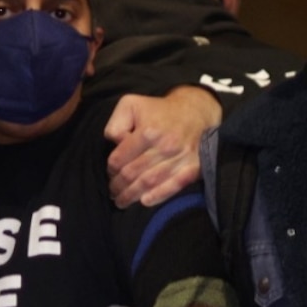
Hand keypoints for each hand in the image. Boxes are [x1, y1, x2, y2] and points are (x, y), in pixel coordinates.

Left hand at [104, 87, 223, 207]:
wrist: (196, 112)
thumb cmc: (160, 110)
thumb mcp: (131, 104)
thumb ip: (116, 123)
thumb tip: (115, 144)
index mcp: (148, 131)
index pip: (120, 159)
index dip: (111, 170)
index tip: (110, 173)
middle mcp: (164, 146)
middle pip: (132, 174)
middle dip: (118, 186)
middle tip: (113, 192)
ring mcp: (180, 158)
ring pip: (149, 183)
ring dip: (132, 195)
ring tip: (122, 201)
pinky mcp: (192, 168)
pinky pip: (173, 186)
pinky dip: (157, 196)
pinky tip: (145, 201)